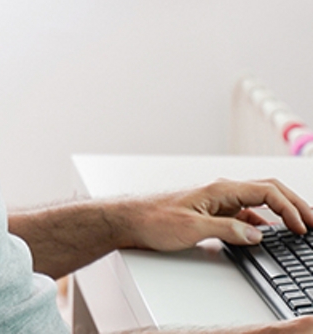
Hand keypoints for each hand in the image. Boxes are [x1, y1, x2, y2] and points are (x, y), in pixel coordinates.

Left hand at [123, 178, 312, 251]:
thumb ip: (226, 231)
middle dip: (294, 204)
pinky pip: (244, 213)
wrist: (129, 218)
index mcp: (219, 188)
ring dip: (281, 212)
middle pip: (267, 190)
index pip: (266, 191)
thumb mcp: (191, 228)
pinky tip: (270, 233)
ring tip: (301, 227)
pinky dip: (263, 221)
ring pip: (258, 201)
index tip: (304, 228)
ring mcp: (217, 200)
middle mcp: (221, 190)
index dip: (290, 208)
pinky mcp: (211, 211)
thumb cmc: (153, 218)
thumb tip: (257, 234)